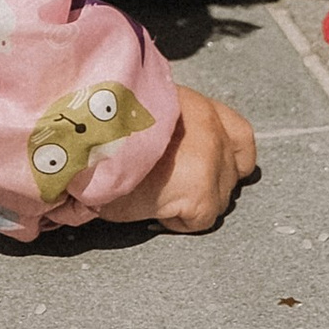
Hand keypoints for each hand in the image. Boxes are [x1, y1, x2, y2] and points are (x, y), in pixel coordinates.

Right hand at [104, 86, 257, 233]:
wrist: (88, 140)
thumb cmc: (104, 132)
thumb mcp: (144, 117)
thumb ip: (170, 130)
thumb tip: (174, 155)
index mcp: (199, 108)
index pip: (240, 136)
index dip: (228, 158)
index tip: (209, 170)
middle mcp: (213, 129)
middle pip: (231, 174)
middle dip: (207, 186)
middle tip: (172, 190)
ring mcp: (212, 160)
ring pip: (219, 200)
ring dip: (191, 204)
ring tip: (157, 196)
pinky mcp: (201, 192)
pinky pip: (201, 220)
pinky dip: (178, 221)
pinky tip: (153, 207)